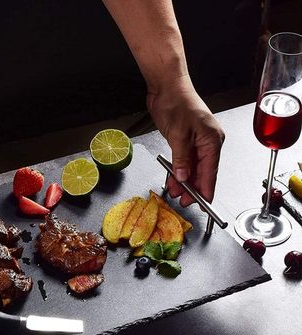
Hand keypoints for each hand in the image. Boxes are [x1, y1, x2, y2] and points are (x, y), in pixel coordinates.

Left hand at [147, 75, 224, 205]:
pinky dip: (178, 171)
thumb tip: (183, 177)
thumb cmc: (177, 102)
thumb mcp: (178, 134)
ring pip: (192, 168)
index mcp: (212, 140)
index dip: (206, 190)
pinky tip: (173, 180)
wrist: (167, 86)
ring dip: (183, 181)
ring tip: (175, 193)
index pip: (211, 172)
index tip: (203, 204)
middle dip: (192, 188)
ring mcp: (197, 142)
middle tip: (183, 201)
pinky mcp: (186, 141)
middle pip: (202, 172)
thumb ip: (181, 159)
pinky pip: (185, 161)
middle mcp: (207, 142)